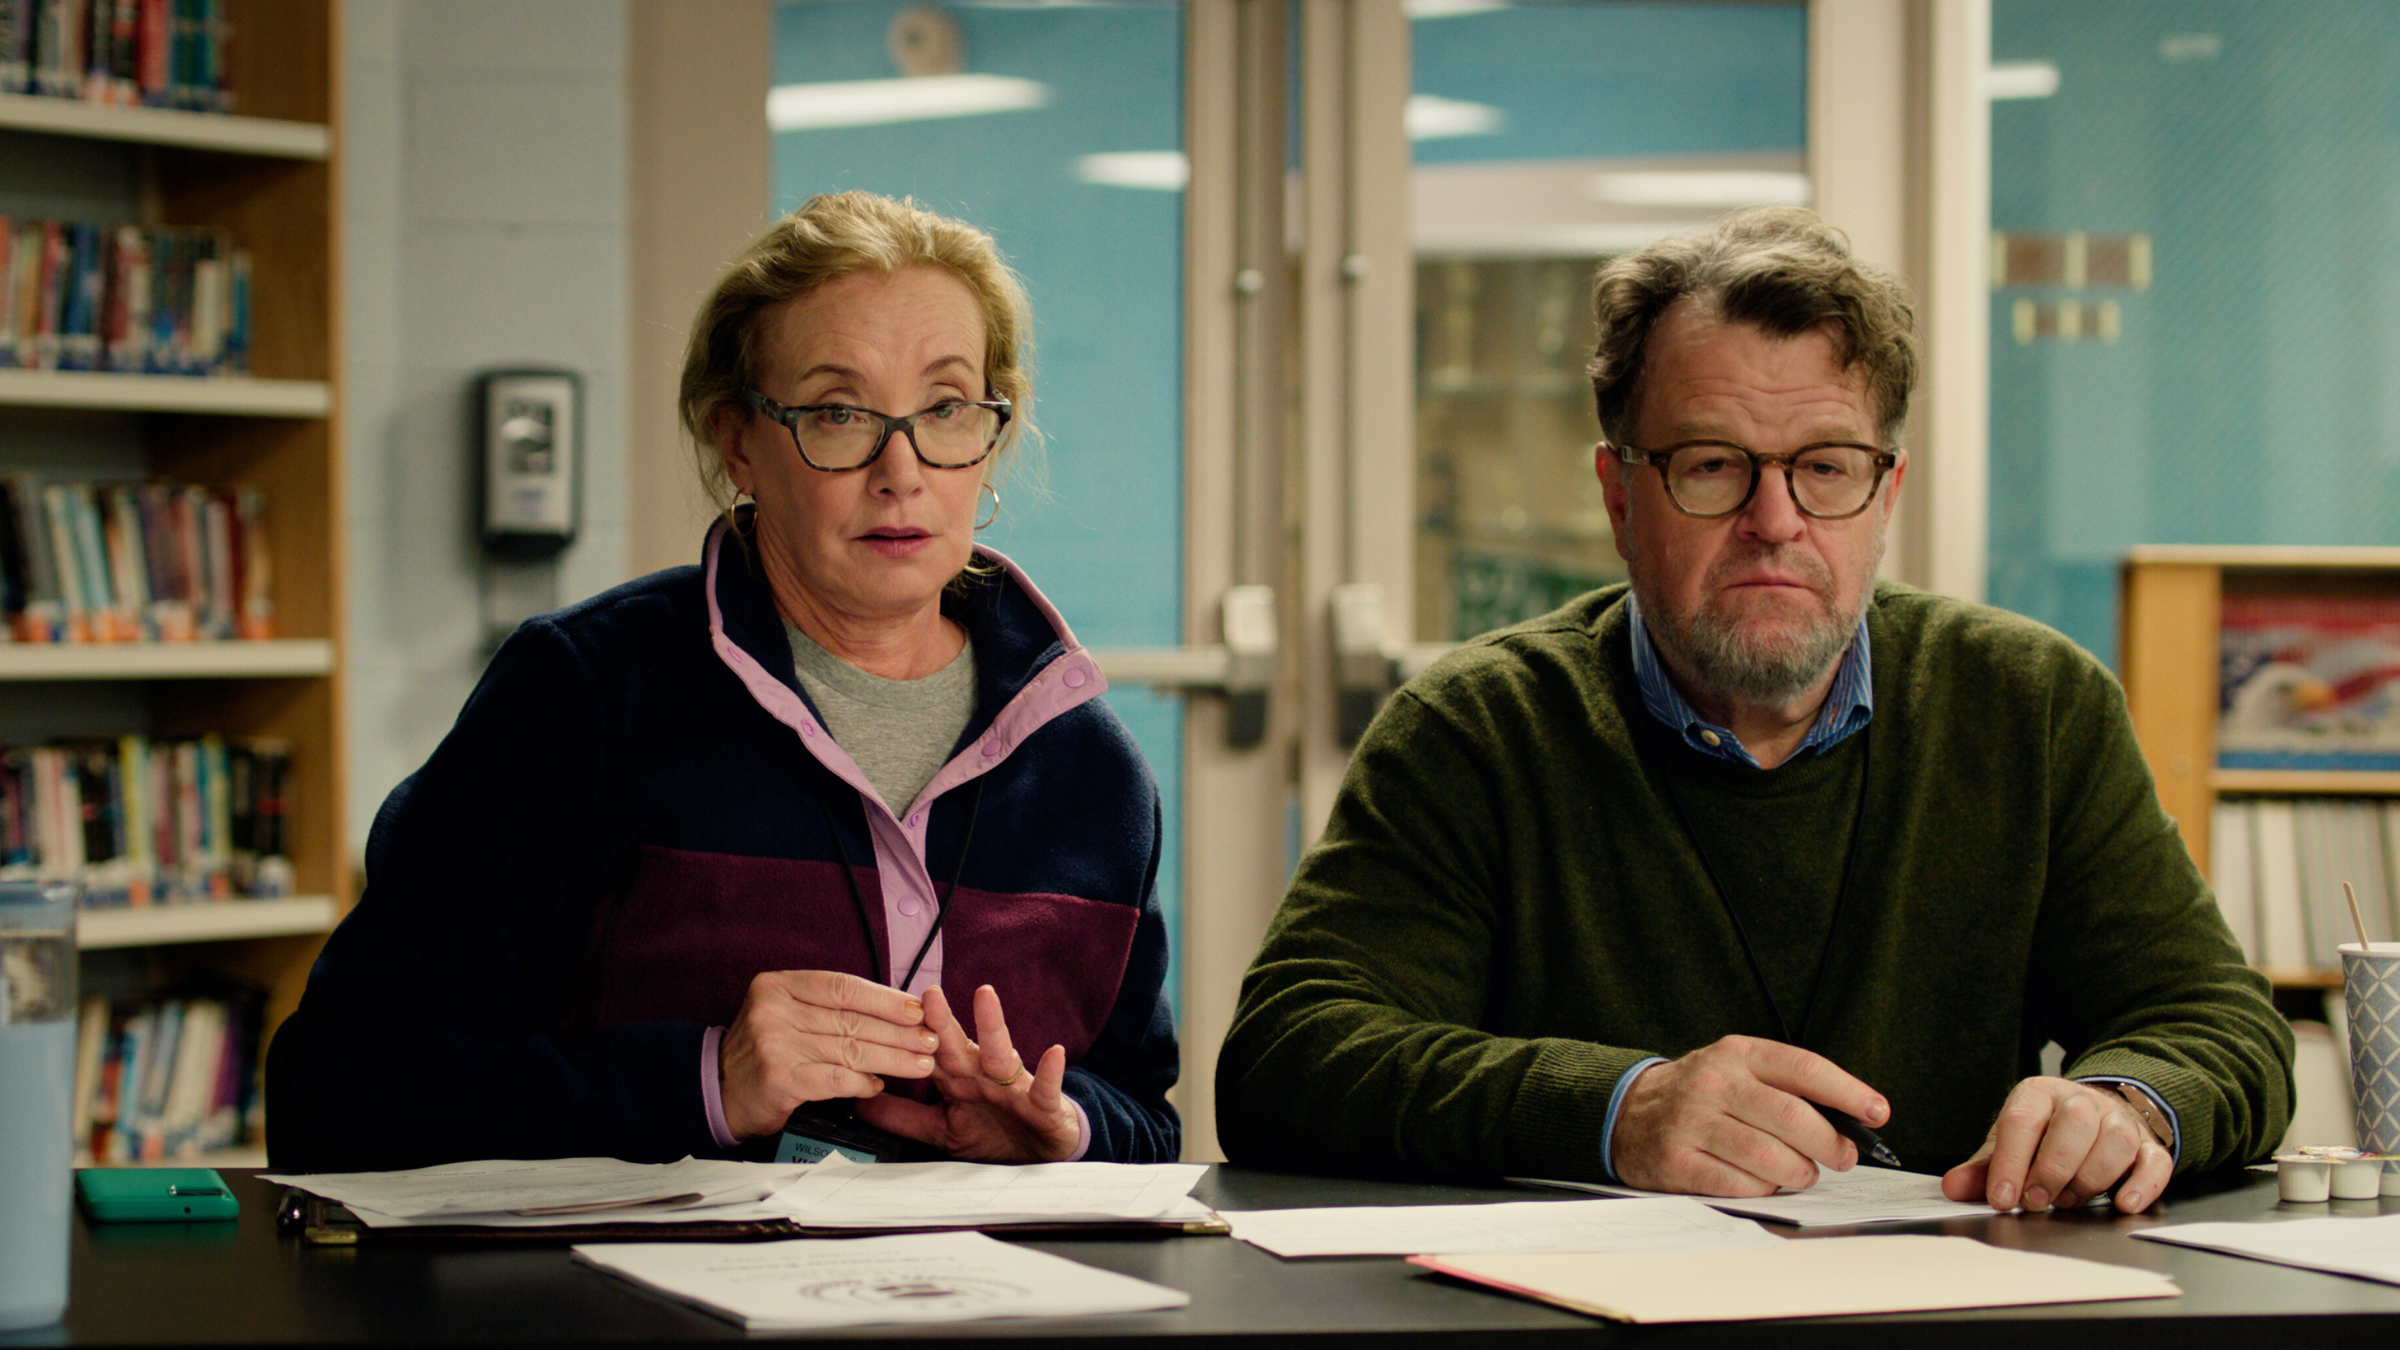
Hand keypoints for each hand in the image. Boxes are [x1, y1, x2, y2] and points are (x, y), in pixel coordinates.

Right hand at [716, 970, 937, 1138]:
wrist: (715, 1089)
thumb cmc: (762, 1050)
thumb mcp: (785, 1012)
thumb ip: (827, 1007)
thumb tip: (894, 1009)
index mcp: (779, 985)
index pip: (843, 987)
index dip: (884, 998)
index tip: (916, 1009)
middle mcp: (774, 1009)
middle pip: (851, 1018)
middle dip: (899, 1031)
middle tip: (930, 1039)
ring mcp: (774, 1044)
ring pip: (849, 1048)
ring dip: (892, 1058)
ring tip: (920, 1064)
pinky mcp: (780, 1079)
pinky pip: (835, 1079)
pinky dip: (861, 1083)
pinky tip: (878, 1085)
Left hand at [857, 984, 1079, 1161]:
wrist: (1043, 1154)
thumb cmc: (994, 1134)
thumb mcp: (942, 1130)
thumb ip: (904, 1116)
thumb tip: (861, 1102)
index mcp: (958, 1080)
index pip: (929, 1053)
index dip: (908, 1037)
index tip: (884, 1016)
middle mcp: (984, 1076)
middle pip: (960, 1045)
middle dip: (943, 1021)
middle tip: (927, 994)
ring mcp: (1014, 1088)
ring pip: (1002, 1055)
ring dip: (993, 1026)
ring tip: (985, 997)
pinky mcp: (1044, 1105)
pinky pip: (1047, 1088)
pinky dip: (1051, 1073)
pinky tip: (1053, 1054)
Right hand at [1610, 1035, 1889, 1195]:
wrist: (1626, 1111)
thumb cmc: (1699, 1095)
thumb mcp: (1737, 1070)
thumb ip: (1787, 1087)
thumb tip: (1850, 1120)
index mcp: (1737, 1054)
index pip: (1804, 1069)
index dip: (1849, 1092)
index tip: (1877, 1112)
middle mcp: (1714, 1083)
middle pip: (1794, 1118)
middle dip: (1831, 1145)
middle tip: (1841, 1157)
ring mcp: (1693, 1122)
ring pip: (1771, 1158)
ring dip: (1799, 1173)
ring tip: (1800, 1172)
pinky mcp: (1678, 1160)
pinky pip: (1740, 1185)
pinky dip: (1762, 1190)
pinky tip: (1761, 1181)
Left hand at [1942, 1077, 2172, 1212]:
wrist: (2092, 1117)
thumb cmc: (2044, 1135)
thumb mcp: (2008, 1146)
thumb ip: (1982, 1169)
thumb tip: (1953, 1188)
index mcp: (2038, 1095)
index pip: (2022, 1121)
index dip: (2010, 1162)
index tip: (2002, 1197)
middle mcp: (2080, 1102)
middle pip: (2073, 1125)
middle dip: (2053, 1169)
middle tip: (2037, 1201)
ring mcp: (2118, 1121)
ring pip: (2115, 1141)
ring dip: (2091, 1178)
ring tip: (2069, 1201)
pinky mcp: (2148, 1145)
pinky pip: (2154, 1162)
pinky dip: (2142, 1185)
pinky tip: (2123, 1204)